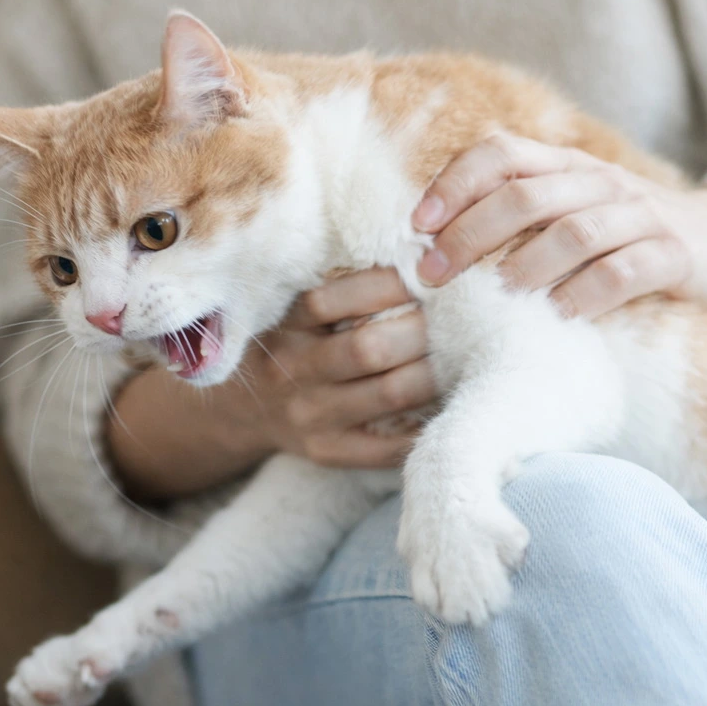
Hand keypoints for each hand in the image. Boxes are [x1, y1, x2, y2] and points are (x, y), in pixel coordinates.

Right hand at [109, 269, 435, 499]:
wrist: (240, 410)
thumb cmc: (288, 343)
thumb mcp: (293, 308)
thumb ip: (339, 285)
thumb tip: (415, 253)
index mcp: (284, 326)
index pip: (333, 299)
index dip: (389, 283)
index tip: (429, 270)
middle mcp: (292, 371)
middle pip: (369, 348)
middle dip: (422, 329)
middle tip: (461, 316)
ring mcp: (310, 417)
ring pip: (388, 393)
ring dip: (435, 372)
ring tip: (466, 352)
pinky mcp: (328, 452)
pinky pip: (387, 446)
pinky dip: (425, 424)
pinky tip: (451, 404)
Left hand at [412, 133, 706, 319]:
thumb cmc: (626, 237)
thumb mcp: (573, 213)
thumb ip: (520, 219)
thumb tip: (432, 249)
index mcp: (566, 166)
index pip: (500, 152)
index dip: (453, 184)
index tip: (415, 228)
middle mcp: (599, 182)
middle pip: (526, 194)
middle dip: (471, 234)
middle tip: (435, 276)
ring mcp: (640, 216)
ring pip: (575, 230)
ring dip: (528, 264)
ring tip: (497, 298)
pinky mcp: (674, 255)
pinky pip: (626, 270)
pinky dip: (589, 293)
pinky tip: (561, 316)